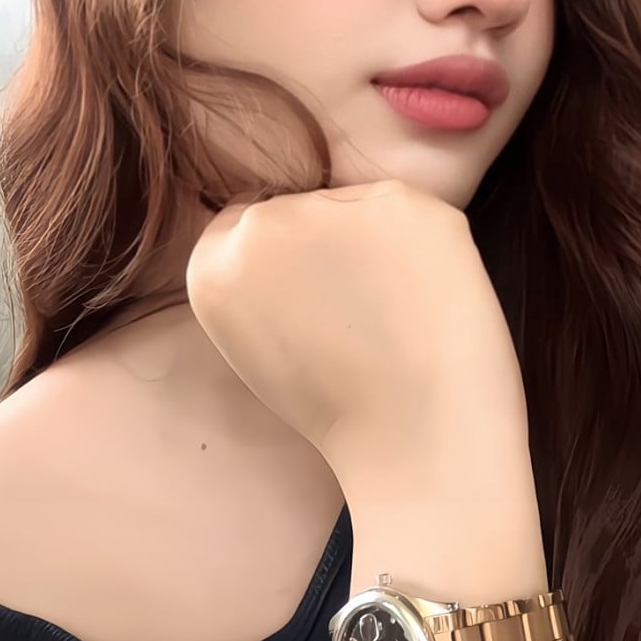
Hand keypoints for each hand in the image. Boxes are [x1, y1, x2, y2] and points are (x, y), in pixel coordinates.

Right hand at [185, 179, 526, 473]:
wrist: (419, 438)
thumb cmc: (343, 410)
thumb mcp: (255, 344)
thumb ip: (254, 284)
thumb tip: (288, 240)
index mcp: (212, 265)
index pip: (245, 223)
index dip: (288, 257)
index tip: (315, 292)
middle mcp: (262, 224)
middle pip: (299, 207)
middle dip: (327, 242)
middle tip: (361, 307)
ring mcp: (332, 206)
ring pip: (353, 205)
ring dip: (374, 239)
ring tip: (397, 307)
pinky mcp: (399, 201)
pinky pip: (407, 210)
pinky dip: (423, 244)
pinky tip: (427, 293)